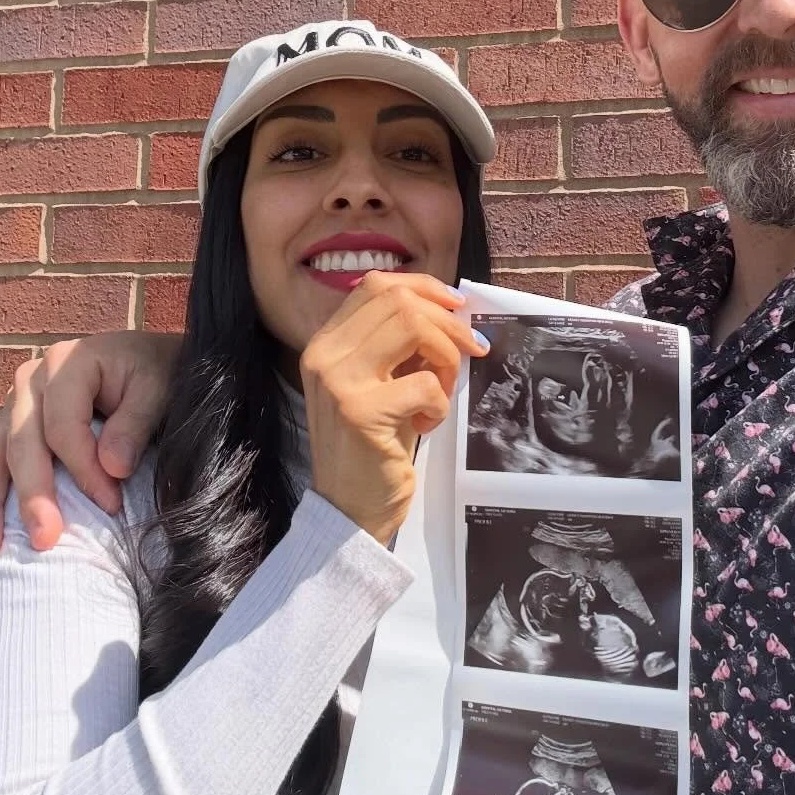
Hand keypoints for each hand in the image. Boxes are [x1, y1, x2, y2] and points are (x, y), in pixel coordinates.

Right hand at [0, 331, 180, 558]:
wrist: (152, 365)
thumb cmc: (158, 375)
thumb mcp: (158, 389)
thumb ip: (135, 425)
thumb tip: (112, 468)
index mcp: (68, 363)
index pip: (63, 426)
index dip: (84, 469)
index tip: (111, 504)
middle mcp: (32, 380)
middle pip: (24, 443)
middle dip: (34, 494)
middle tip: (46, 540)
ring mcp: (18, 404)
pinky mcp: (13, 428)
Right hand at [300, 272, 485, 544]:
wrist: (348, 509)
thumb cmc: (373, 444)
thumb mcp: (378, 382)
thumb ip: (398, 346)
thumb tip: (450, 310)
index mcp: (326, 342)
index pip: (375, 285)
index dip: (423, 288)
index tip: (456, 307)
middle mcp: (324, 355)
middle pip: (398, 301)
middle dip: (447, 323)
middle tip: (470, 352)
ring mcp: (338, 382)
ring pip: (414, 328)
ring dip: (447, 357)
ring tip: (444, 390)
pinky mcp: (361, 413)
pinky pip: (426, 383)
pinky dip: (441, 403)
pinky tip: (426, 424)